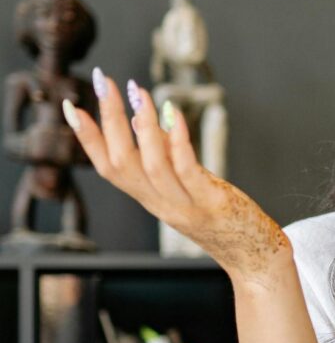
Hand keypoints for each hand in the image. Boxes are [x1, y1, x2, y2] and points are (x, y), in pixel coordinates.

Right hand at [62, 68, 289, 288]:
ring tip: (138, 92)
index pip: (108, 169)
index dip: (88, 139)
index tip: (71, 107)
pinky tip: (173, 115)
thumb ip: (165, 161)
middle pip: (121, 162)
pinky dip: (177, 141)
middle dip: (109, 121)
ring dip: (141, 126)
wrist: (255, 259)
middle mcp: (161, 205)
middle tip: (105, 84)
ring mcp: (185, 206)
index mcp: (151, 200)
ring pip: (150, 165)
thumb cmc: (224, 221)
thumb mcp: (186, 189)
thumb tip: (143, 121)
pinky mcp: (211, 203)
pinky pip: (187, 170)